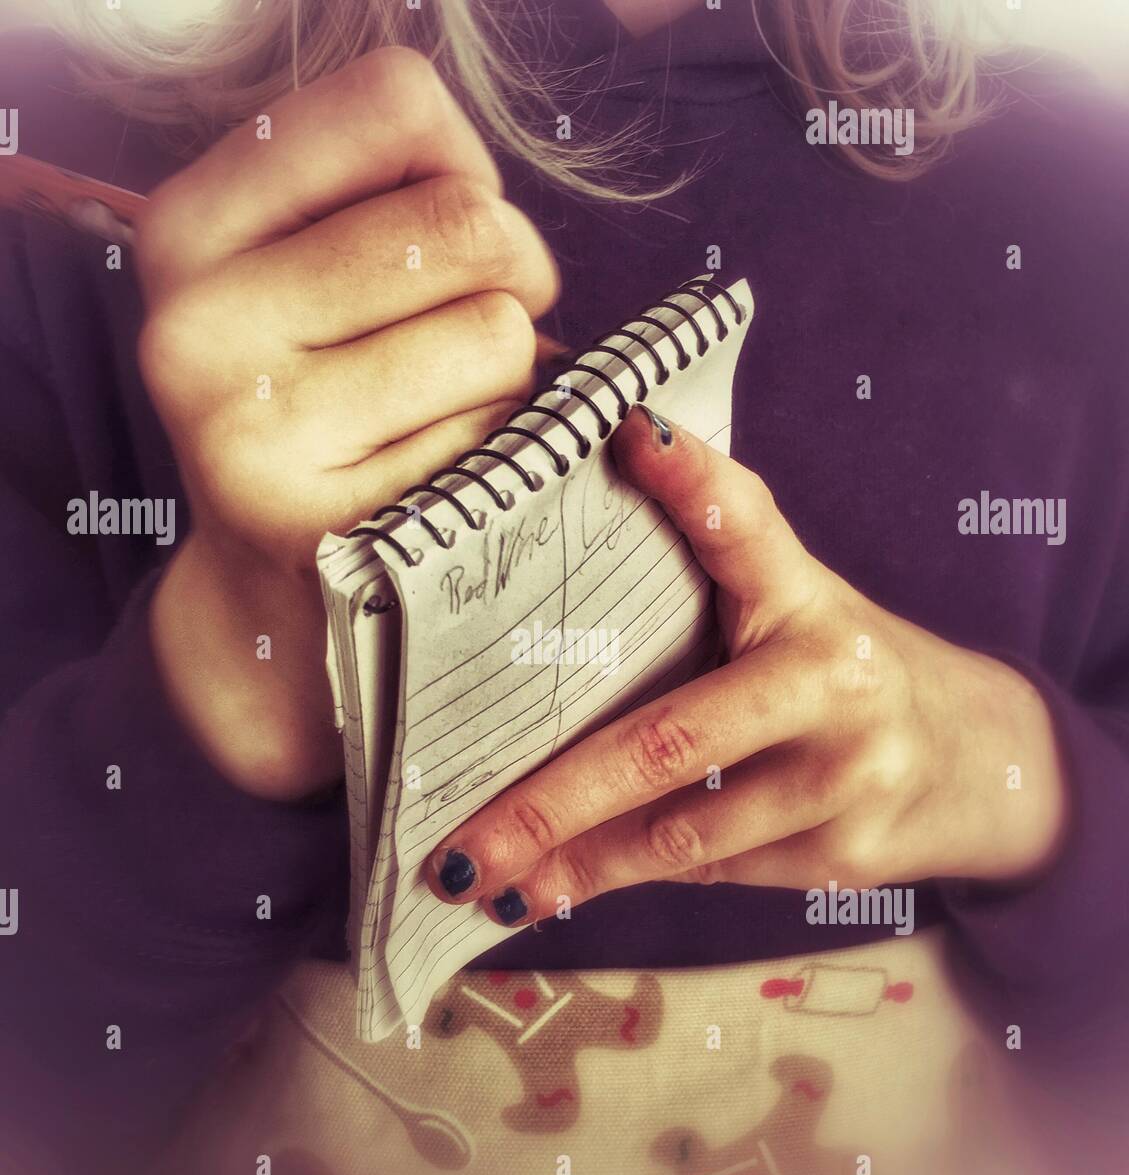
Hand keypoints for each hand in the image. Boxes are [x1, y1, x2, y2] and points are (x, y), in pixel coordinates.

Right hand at [136, 48, 558, 797]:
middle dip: (515, 276)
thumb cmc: (331, 411)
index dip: (463, 166)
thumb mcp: (315, 280)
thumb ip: (395, 198)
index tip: (448, 236)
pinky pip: (498, 443)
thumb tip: (505, 223)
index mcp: (190, 230)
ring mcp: (248, 434)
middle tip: (479, 334)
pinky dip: (501, 457)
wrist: (280, 600)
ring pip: (500, 334)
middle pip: (468, 222)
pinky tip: (440, 485)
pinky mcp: (323, 528)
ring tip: (443, 418)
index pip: (395, 104)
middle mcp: (195, 325)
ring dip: (512, 380)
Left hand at [425, 407, 1067, 923]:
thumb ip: (716, 570)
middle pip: (668, 742)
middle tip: (456, 845)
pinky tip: (559, 887)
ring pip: (680, 831)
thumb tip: (603, 488)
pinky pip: (710, 870)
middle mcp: (834, 679)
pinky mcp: (846, 853)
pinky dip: (626, 877)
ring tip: (480, 880)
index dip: (691, 480)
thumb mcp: (792, 607)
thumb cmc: (838, 674)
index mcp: (809, 596)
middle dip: (549, 803)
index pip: (748, 524)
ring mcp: (846, 776)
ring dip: (571, 861)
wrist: (975, 762)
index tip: (629, 435)